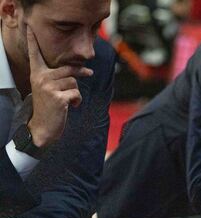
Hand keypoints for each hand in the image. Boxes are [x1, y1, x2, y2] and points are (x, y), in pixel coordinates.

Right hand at [26, 25, 92, 147]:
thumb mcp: (49, 89)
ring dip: (76, 92)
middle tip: (90, 72)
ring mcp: (48, 87)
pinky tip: (71, 106)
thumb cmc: (49, 107)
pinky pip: (76, 94)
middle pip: (68, 69)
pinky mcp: (57, 98)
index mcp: (37, 74)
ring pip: (74, 82)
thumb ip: (58, 77)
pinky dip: (77, 101)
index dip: (33, 41)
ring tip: (69, 100)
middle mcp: (41, 78)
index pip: (35, 54)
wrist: (43, 128)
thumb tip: (78, 70)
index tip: (30, 26)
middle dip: (81, 72)